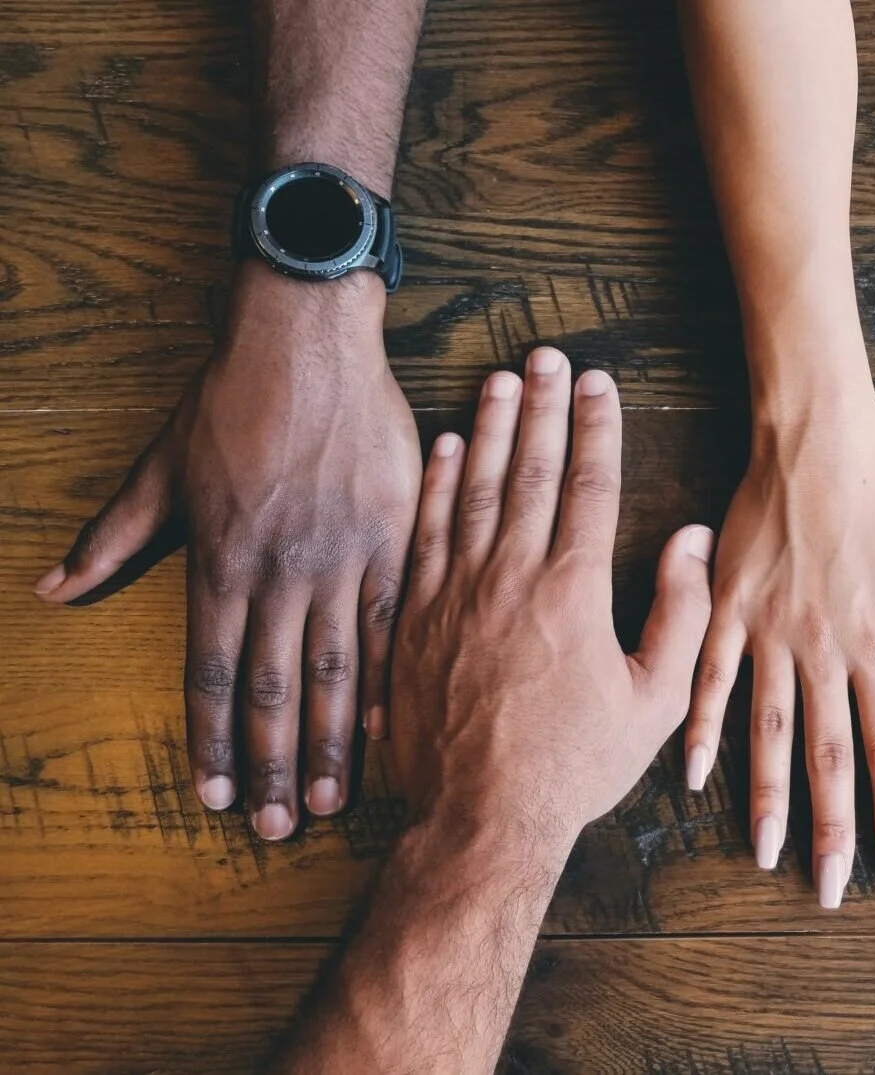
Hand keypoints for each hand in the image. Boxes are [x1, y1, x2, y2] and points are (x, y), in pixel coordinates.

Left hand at [34, 263, 420, 837]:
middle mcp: (281, 571)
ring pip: (336, 668)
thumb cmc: (230, 398)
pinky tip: (389, 727)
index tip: (213, 797)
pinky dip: (390, 678)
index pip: (211, 673)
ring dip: (328, 741)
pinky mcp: (394, 537)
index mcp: (221, 559)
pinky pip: (395, 622)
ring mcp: (342, 557)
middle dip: (270, 765)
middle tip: (276, 828)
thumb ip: (114, 535)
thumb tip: (52, 590)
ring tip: (327, 799)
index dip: (210, 742)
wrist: (308, 341)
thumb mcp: (160, 466)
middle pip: (272, 688)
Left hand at [389, 351, 714, 850]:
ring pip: (474, 489)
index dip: (596, 428)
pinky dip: (437, 485)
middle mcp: (511, 577)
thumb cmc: (575, 765)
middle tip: (548, 357)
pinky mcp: (414, 617)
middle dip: (542, 407)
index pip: (588, 486)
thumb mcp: (655, 700)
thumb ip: (681, 613)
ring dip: (490, 429)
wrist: (480, 818)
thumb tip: (690, 539)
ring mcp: (455, 593)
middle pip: (529, 471)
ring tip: (501, 379)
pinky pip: (426, 532)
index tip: (600, 383)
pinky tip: (447, 448)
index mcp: (573, 592)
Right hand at [684, 399, 874, 907]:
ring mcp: (768, 631)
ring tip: (766, 852)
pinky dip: (701, 728)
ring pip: (767, 731)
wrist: (815, 439)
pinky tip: (694, 775)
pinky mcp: (727, 608)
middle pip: (828, 755)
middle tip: (831, 887)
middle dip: (832, 828)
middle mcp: (821, 649)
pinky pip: (710, 679)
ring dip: (767, 797)